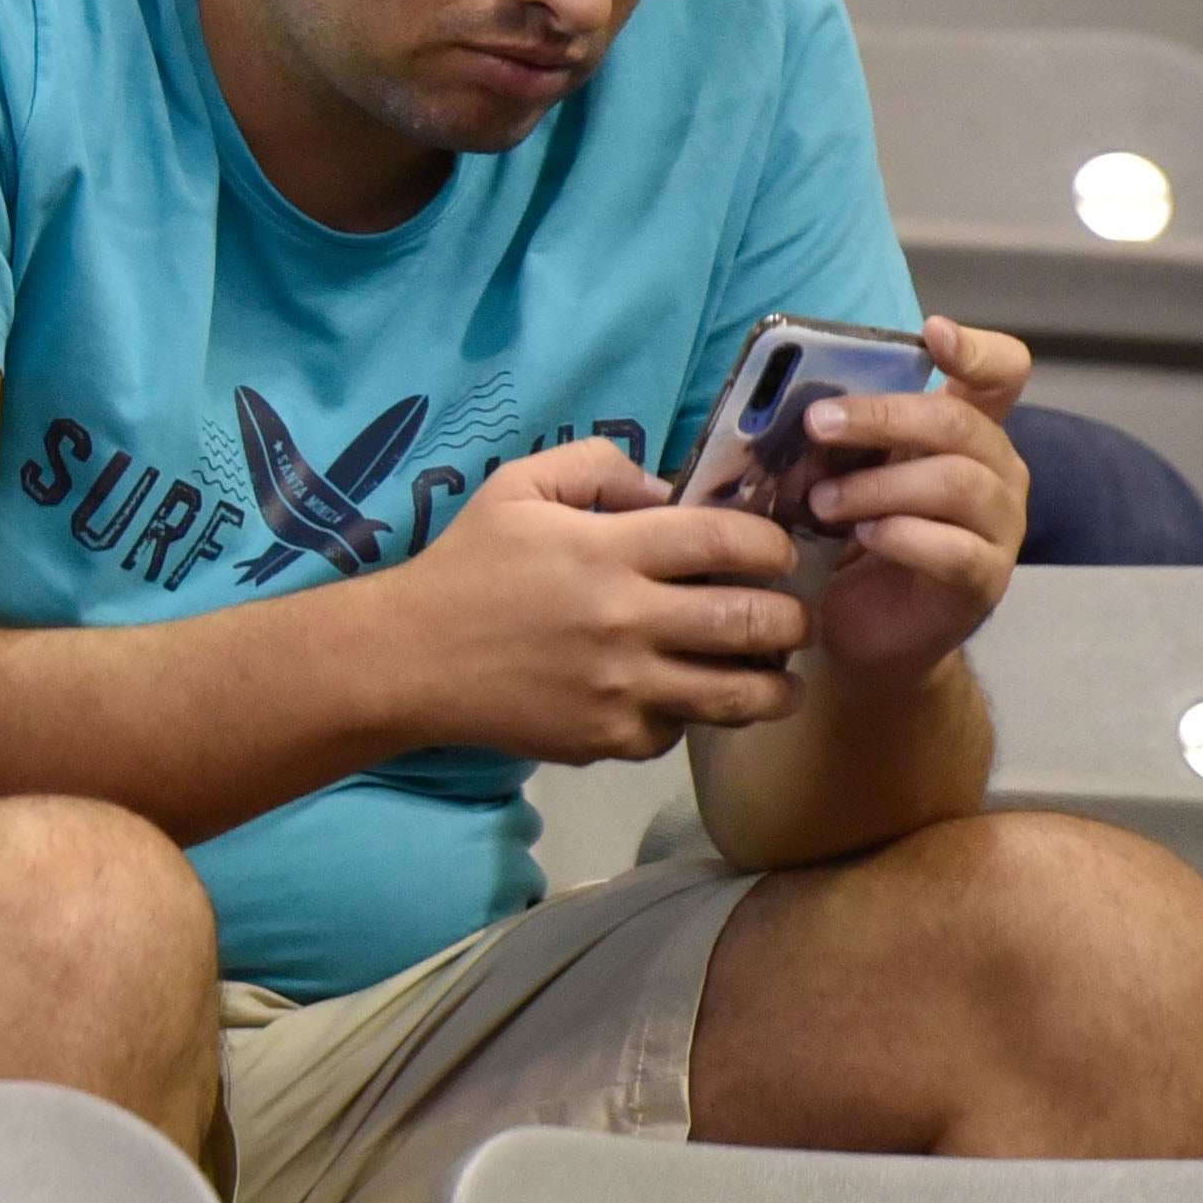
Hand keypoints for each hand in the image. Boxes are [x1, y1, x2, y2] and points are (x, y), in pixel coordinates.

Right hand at [371, 440, 810, 765]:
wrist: (411, 658)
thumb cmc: (468, 566)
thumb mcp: (518, 486)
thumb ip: (597, 465)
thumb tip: (666, 489)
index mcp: (608, 549)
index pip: (730, 542)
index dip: (773, 545)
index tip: (776, 553)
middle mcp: (627, 619)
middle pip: (757, 622)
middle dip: (791, 617)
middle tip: (786, 614)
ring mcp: (623, 687)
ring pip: (742, 695)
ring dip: (775, 683)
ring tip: (775, 674)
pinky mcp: (611, 738)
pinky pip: (680, 731)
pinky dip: (690, 715)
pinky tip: (681, 697)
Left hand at [779, 313, 1031, 686]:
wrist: (862, 631)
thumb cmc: (851, 536)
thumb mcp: (843, 471)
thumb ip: (839, 436)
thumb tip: (795, 402)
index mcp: (967, 432)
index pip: (1001, 372)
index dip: (975, 348)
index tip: (932, 330)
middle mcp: (997, 472)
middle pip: (959, 423)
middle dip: (881, 417)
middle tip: (817, 425)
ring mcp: (1000, 528)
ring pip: (957, 483)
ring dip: (877, 486)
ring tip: (820, 501)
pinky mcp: (984, 580)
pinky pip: (953, 548)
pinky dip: (900, 536)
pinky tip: (862, 538)